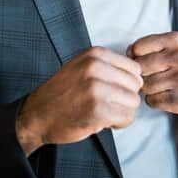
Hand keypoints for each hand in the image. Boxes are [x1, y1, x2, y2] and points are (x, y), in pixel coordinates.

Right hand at [16, 47, 142, 155]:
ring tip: (104, 112)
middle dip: (125, 98)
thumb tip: (140, 74)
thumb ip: (109, 66)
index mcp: (95, 54)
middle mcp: (95, 68)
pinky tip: (104, 122)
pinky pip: (128, 117)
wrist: (37, 116)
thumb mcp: (83, 67)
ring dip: (122, 111)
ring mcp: (96, 89)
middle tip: (107, 104)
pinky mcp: (98, 110)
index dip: (127, 83)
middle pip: (136, 85)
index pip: (135, 68)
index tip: (112, 90)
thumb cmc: (63, 94)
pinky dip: (119, 123)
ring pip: (134, 102)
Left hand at [128, 32, 177, 115]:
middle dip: (143, 73)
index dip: (137, 56)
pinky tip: (166, 95)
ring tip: (162, 85)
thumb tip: (127, 53)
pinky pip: (151, 101)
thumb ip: (151, 45)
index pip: (138, 47)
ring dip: (148, 88)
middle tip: (155, 75)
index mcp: (176, 40)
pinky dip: (155, 100)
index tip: (146, 60)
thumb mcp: (174, 46)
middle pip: (140, 67)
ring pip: (144, 86)